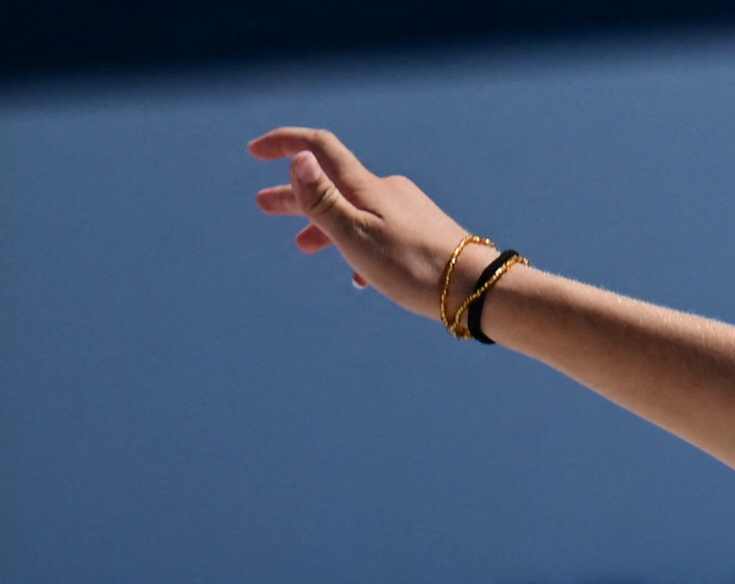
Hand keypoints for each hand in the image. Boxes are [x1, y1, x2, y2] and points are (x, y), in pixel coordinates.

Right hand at [250, 127, 476, 321]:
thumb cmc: (414, 267)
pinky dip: (360, 247)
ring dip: (325, 225)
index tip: (254, 152)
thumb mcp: (356, 236)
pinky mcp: (425, 235)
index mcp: (366, 187)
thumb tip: (297, 158)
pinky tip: (359, 278)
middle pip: (332, 184)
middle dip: (295, 195)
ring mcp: (408, 213)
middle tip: (263, 206)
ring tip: (302, 247)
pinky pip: (381, 236)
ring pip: (356, 212)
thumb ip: (323, 200)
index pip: (318, 148)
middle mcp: (387, 192)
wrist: (480, 289)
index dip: (283, 144)